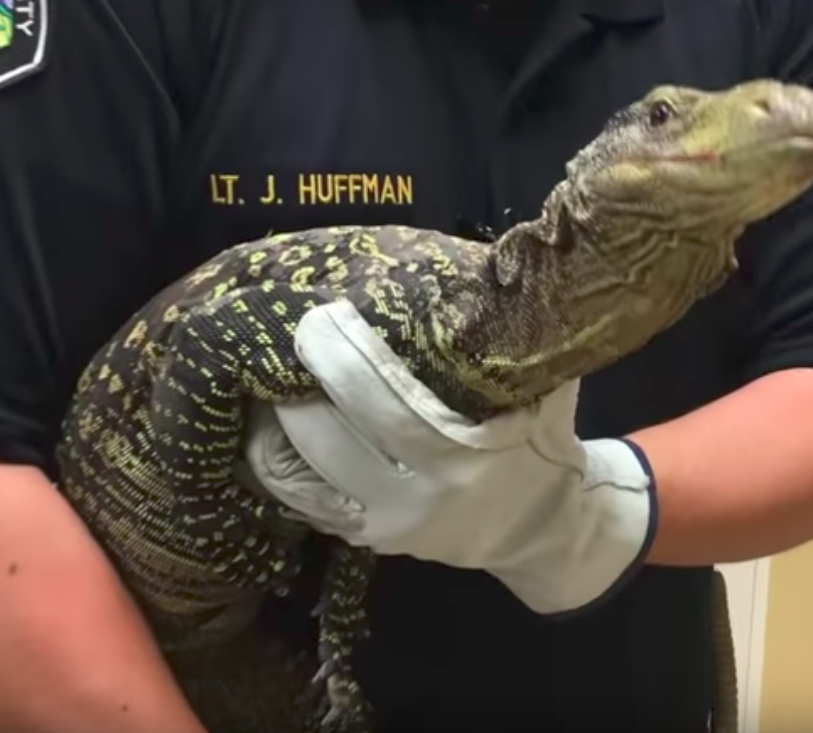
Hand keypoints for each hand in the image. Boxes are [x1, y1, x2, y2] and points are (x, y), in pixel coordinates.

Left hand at [246, 300, 656, 615]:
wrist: (540, 532)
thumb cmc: (541, 451)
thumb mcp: (545, 397)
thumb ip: (512, 348)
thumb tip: (481, 275)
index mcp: (459, 460)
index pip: (383, 404)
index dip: (344, 357)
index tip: (321, 314)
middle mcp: (412, 499)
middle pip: (323, 436)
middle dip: (294, 382)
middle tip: (279, 334)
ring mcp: (381, 525)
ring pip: (296, 470)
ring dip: (274, 418)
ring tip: (267, 371)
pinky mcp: (363, 538)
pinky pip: (299, 496)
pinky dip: (278, 455)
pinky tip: (273, 418)